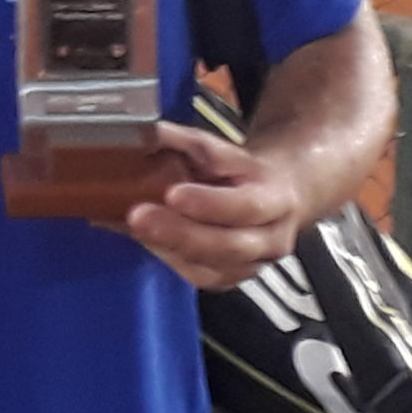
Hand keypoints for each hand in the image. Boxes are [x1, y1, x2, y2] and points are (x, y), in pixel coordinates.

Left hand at [116, 120, 305, 290]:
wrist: (273, 195)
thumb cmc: (242, 171)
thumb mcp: (220, 147)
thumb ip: (185, 140)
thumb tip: (148, 135)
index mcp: (276, 197)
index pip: (247, 206)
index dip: (210, 203)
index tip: (173, 193)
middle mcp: (270, 237)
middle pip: (229, 245)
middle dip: (180, 233)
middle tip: (139, 217)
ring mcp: (252, 264)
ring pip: (212, 267)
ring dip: (168, 247)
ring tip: (135, 226)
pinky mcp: (231, 277)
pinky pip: (198, 275)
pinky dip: (168, 257)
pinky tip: (145, 238)